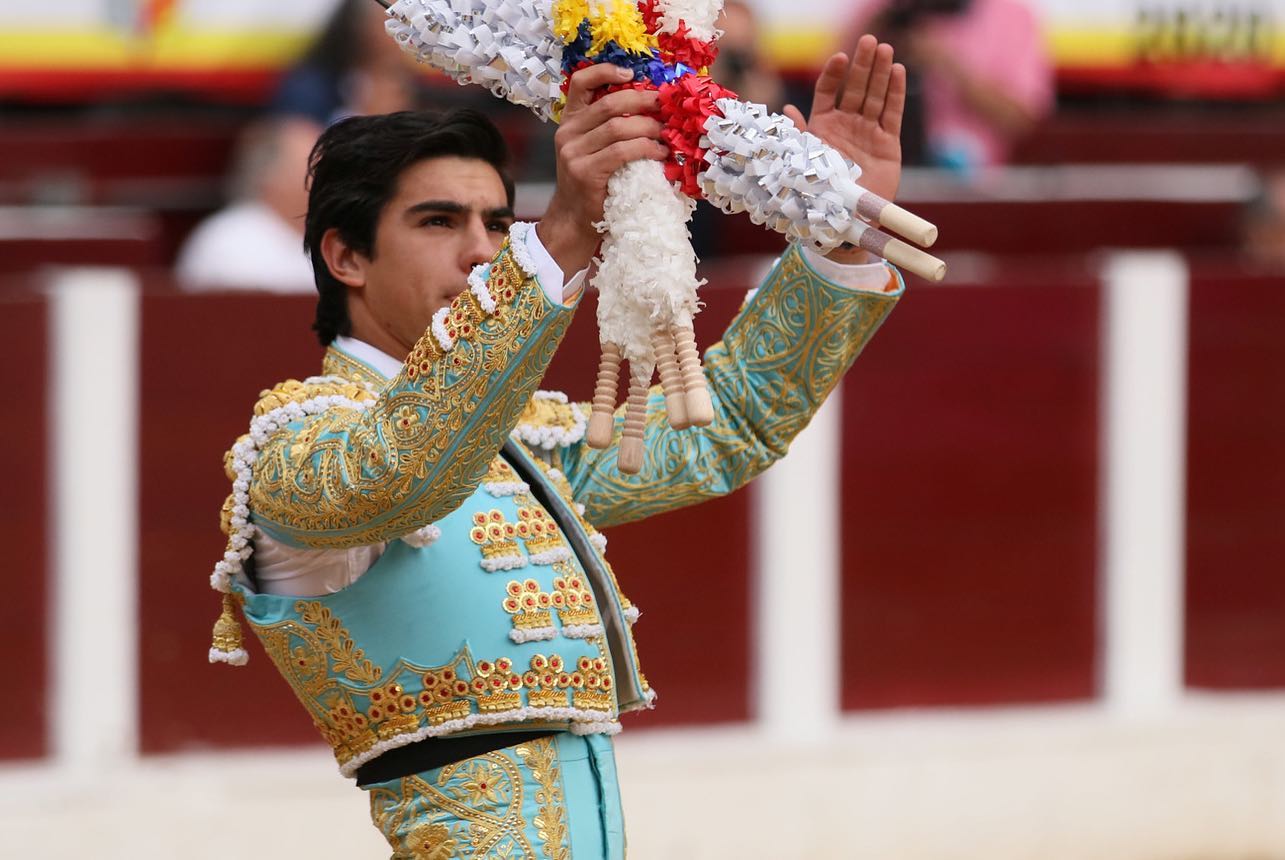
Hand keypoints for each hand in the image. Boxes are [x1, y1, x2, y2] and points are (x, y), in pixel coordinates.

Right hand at [537, 64, 668, 276]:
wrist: (574, 219)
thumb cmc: (593, 183)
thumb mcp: (592, 149)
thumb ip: (608, 128)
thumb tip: (650, 107)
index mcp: (570, 122)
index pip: (581, 83)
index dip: (605, 71)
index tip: (631, 72)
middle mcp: (567, 133)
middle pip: (608, 104)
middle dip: (641, 100)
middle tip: (664, 104)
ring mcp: (573, 153)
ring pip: (618, 128)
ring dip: (648, 128)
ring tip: (666, 134)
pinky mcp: (585, 173)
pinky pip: (622, 152)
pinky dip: (646, 150)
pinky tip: (659, 154)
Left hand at [783, 35, 905, 263]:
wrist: (842, 222)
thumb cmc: (818, 194)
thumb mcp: (803, 161)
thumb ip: (799, 134)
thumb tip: (785, 110)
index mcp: (822, 128)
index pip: (828, 93)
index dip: (834, 75)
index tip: (839, 58)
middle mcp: (846, 126)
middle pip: (855, 88)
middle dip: (862, 65)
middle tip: (869, 41)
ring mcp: (868, 133)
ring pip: (875, 96)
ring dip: (880, 72)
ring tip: (885, 49)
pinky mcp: (888, 144)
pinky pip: (893, 114)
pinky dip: (896, 93)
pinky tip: (898, 71)